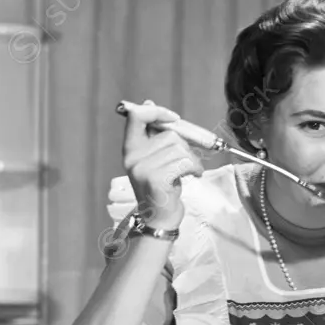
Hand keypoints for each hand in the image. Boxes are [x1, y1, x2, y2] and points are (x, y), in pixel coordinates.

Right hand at [121, 99, 203, 228]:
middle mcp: (133, 158)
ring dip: (192, 160)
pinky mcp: (156, 181)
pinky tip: (193, 176)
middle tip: (188, 162)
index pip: (137, 115)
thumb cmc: (161, 189)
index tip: (174, 118)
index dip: (158, 111)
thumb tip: (149, 103)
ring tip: (191, 171)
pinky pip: (184, 162)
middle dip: (185, 146)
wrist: (159, 220)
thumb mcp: (154, 160)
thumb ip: (153, 135)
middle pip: (168, 134)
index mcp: (130, 149)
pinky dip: (195, 168)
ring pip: (179, 148)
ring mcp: (143, 169)